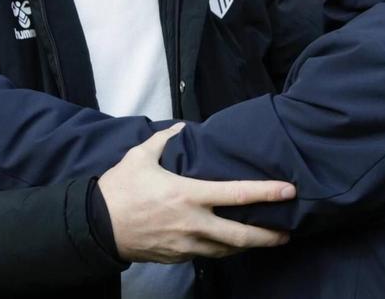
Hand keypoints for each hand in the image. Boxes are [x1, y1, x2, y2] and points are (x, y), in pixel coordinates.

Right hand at [98, 124, 294, 262]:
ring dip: (247, 246)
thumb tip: (180, 128)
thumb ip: (164, 140)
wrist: (95, 227)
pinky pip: (206, 255)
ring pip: (226, 250)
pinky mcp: (177, 257)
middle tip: (287, 232)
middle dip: (268, 236)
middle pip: (240, 235)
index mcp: (189, 195)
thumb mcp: (140, 156)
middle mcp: (193, 223)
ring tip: (266, 241)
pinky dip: (222, 250)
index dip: (266, 193)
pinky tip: (230, 245)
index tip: (288, 191)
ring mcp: (186, 244)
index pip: (237, 195)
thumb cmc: (119, 189)